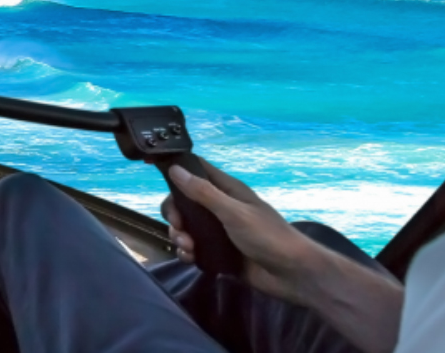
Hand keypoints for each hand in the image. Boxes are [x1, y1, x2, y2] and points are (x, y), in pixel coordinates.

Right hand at [160, 158, 322, 301]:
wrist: (292, 275)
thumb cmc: (268, 237)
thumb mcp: (234, 212)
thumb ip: (204, 193)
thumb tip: (175, 169)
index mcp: (227, 191)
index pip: (196, 170)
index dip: (176, 168)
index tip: (152, 168)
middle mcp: (220, 208)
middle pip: (184, 202)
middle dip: (174, 214)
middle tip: (179, 226)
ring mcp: (218, 231)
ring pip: (186, 227)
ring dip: (179, 236)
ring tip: (189, 248)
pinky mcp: (218, 253)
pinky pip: (193, 248)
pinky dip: (187, 252)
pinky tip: (191, 258)